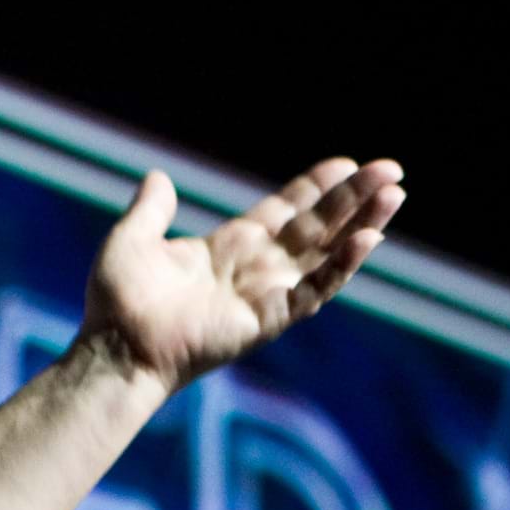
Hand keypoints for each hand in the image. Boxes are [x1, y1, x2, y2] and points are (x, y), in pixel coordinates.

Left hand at [78, 158, 404, 391]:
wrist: (116, 347)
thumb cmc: (118, 301)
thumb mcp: (132, 238)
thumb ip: (152, 208)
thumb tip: (158, 176)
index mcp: (229, 246)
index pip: (286, 211)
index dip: (316, 187)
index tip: (347, 163)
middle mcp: (255, 268)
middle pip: (318, 226)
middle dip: (354, 198)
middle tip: (391, 170)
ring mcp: (266, 294)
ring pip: (327, 254)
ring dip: (362, 225)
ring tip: (394, 195)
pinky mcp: (269, 319)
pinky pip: (314, 290)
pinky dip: (341, 267)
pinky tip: (367, 239)